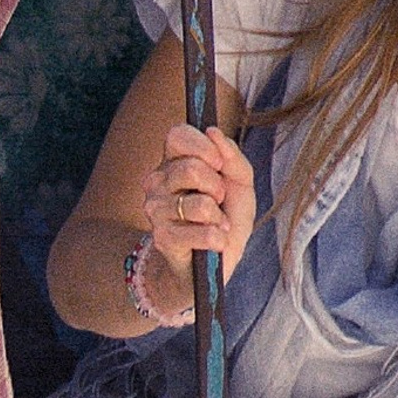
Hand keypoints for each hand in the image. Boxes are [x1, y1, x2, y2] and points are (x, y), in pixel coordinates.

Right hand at [138, 121, 255, 310]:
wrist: (213, 264)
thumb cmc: (224, 219)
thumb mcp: (240, 185)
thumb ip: (233, 157)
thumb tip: (214, 132)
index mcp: (174, 163)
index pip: (176, 135)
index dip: (202, 147)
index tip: (219, 164)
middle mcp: (157, 183)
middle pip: (191, 168)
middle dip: (217, 186)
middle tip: (219, 201)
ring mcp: (156, 211)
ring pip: (198, 203)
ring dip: (218, 217)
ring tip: (216, 224)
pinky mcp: (163, 238)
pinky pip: (202, 232)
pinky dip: (218, 238)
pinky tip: (215, 243)